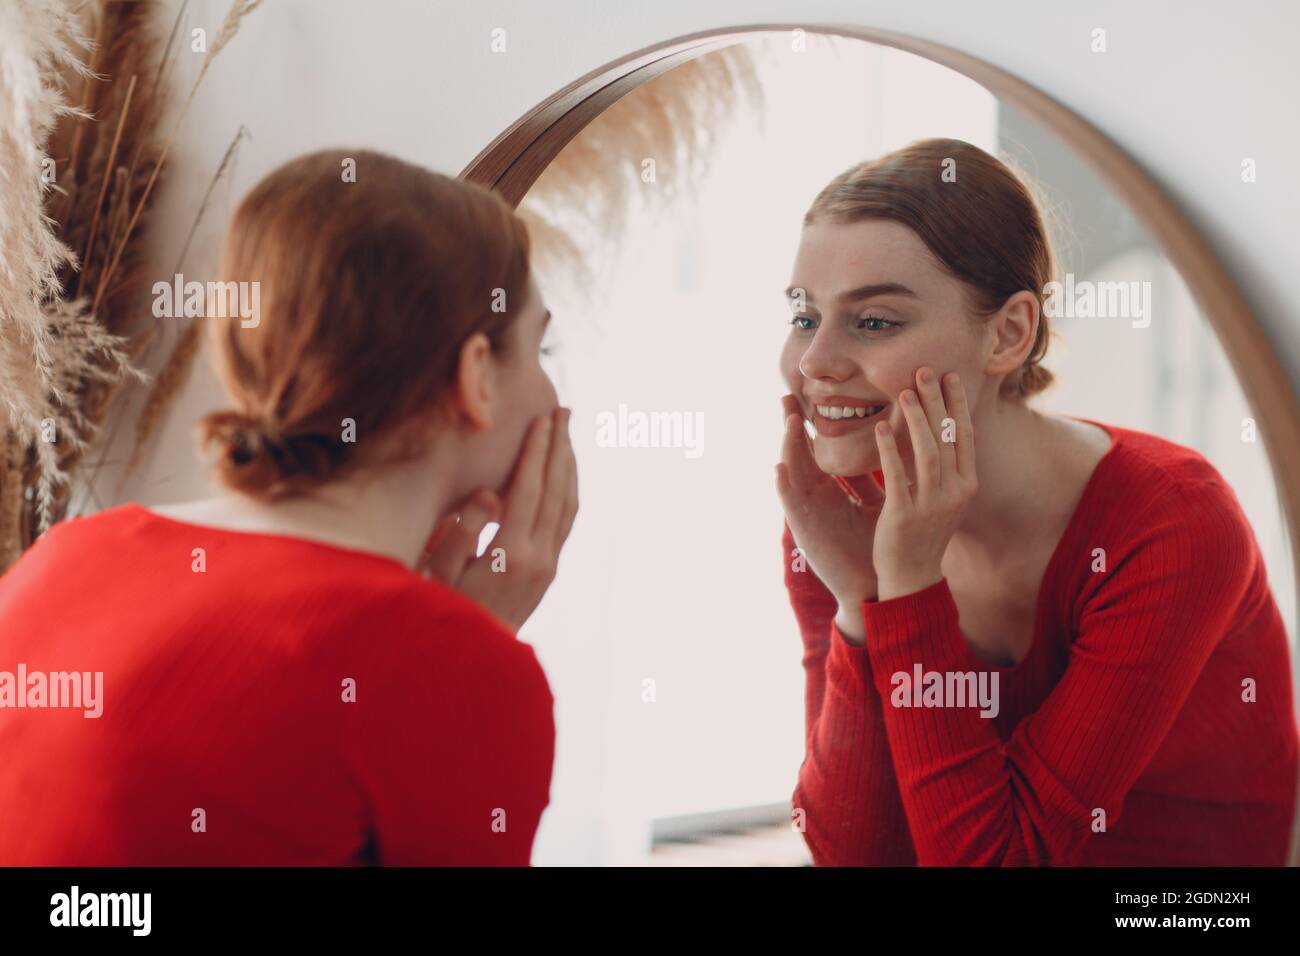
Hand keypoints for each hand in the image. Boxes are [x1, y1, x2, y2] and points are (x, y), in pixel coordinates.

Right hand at [418, 407, 577, 631]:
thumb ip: (462, 532)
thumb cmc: (441, 611)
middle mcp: (538, 558)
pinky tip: (564, 472)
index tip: (542, 419)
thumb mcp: (439, 574)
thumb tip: (490, 494)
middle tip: (564, 411)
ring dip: (569, 465)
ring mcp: (548, 565)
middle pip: (556, 490)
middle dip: (560, 447)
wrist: (470, 660)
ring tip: (568, 433)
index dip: (536, 452)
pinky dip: (569, 489)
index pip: (528, 490)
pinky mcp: (549, 570)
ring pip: (568, 505)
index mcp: (510, 554)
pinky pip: (566, 521)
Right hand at [775, 393, 884, 612]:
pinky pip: (791, 504)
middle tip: (788, 396)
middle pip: (800, 455)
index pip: (817, 450)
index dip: (812, 425)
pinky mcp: (805, 530)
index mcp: (831, 491)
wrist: (875, 586)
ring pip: (793, 472)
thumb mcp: (879, 503)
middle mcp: (815, 498)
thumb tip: (894, 446)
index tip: (809, 398)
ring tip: (790, 419)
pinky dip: (784, 485)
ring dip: (789, 445)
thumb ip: (877, 477)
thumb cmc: (876, 546)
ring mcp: (808, 513)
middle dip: (793, 426)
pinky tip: (780, 467)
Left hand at [872, 368, 977, 600]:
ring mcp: (931, 504)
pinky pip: (898, 475)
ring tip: (905, 391)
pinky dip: (890, 448)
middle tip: (924, 371)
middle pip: (948, 437)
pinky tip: (880, 427)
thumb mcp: (943, 498)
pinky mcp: (904, 515)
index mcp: (966, 485)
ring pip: (927, 451)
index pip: (964, 436)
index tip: (949, 376)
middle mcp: (954, 492)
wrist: (912, 576)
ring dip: (916, 418)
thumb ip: (943, 466)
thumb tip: (937, 428)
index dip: (957, 404)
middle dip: (936, 401)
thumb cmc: (924, 532)